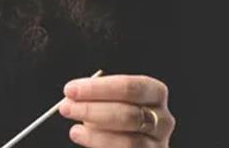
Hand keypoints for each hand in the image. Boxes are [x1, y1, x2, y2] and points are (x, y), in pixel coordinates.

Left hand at [58, 74, 175, 146]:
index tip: (71, 89)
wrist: (126, 141)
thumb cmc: (117, 115)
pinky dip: (102, 146)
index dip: (98, 88)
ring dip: (95, 135)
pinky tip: (85, 138)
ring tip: (75, 131)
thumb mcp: (111, 100)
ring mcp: (158, 144)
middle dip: (92, 110)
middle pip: (127, 114)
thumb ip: (98, 98)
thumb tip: (72, 99)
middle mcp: (162, 119)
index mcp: (155, 94)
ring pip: (129, 142)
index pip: (130, 87)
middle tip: (66, 108)